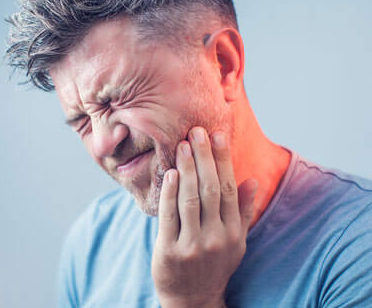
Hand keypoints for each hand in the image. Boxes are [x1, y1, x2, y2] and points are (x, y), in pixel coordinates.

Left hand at [151, 127, 257, 307]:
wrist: (193, 300)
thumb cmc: (216, 264)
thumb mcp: (237, 241)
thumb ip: (244, 210)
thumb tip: (253, 180)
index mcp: (233, 232)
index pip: (230, 188)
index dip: (224, 160)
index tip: (219, 135)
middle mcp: (216, 238)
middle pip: (211, 189)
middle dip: (204, 157)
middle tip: (197, 131)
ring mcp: (193, 246)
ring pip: (191, 200)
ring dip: (187, 169)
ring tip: (183, 145)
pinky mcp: (170, 252)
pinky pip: (169, 217)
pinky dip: (169, 193)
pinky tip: (170, 173)